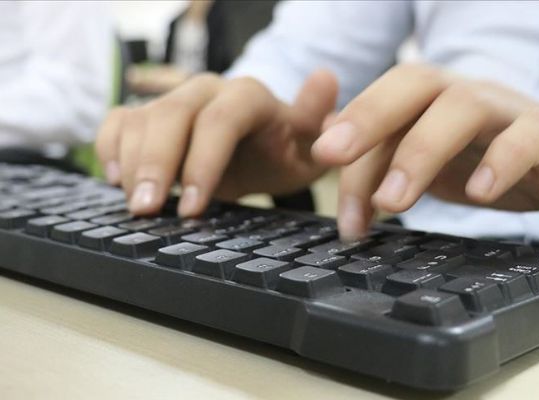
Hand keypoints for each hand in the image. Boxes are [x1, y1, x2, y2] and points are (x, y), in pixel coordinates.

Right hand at [96, 70, 337, 215]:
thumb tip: (326, 77)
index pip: (220, 120)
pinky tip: (118, 181)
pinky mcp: (151, 116)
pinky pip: (118, 121)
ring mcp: (176, 101)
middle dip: (156, 164)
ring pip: (141, 119)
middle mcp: (208, 91)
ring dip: (131, 163)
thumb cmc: (285, 152)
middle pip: (172, 115)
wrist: (262, 150)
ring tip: (136, 206)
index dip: (202, 162)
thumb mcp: (310, 144)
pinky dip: (111, 148)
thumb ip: (316, 116)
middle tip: (147, 210)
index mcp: (249, 96)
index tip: (192, 208)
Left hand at [312, 64, 538, 238]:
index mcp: (434, 102)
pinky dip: (501, 163)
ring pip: (464, 108)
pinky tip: (478, 195)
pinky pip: (529, 139)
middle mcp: (467, 97)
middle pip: (415, 84)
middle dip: (368, 117)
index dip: (347, 132)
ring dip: (421, 152)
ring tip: (392, 201)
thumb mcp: (431, 160)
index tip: (319, 165)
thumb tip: (329, 146)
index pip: (382, 106)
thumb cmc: (495, 161)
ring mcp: (511, 114)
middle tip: (331, 157)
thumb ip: (384, 151)